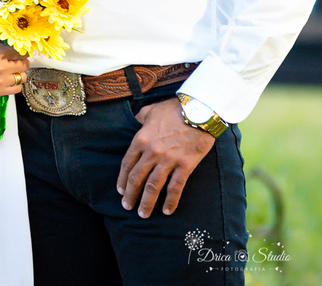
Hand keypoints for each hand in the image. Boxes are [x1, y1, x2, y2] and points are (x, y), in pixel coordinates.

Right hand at [0, 36, 30, 95]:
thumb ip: (7, 41)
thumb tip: (22, 43)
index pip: (22, 53)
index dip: (22, 52)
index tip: (19, 53)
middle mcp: (1, 67)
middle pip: (25, 65)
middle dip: (22, 61)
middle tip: (15, 61)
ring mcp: (0, 81)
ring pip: (23, 77)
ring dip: (19, 73)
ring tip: (12, 71)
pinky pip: (17, 89)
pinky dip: (16, 84)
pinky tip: (9, 79)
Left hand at [117, 98, 214, 217]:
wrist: (201, 109)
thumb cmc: (175, 108)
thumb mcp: (152, 110)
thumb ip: (141, 117)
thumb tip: (136, 120)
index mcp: (142, 139)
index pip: (127, 164)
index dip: (123, 180)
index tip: (121, 191)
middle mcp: (152, 151)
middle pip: (137, 178)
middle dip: (131, 195)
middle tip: (127, 206)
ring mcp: (169, 160)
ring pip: (153, 186)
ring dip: (146, 202)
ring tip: (143, 214)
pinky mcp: (185, 165)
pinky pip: (175, 187)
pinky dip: (170, 201)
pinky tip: (167, 211)